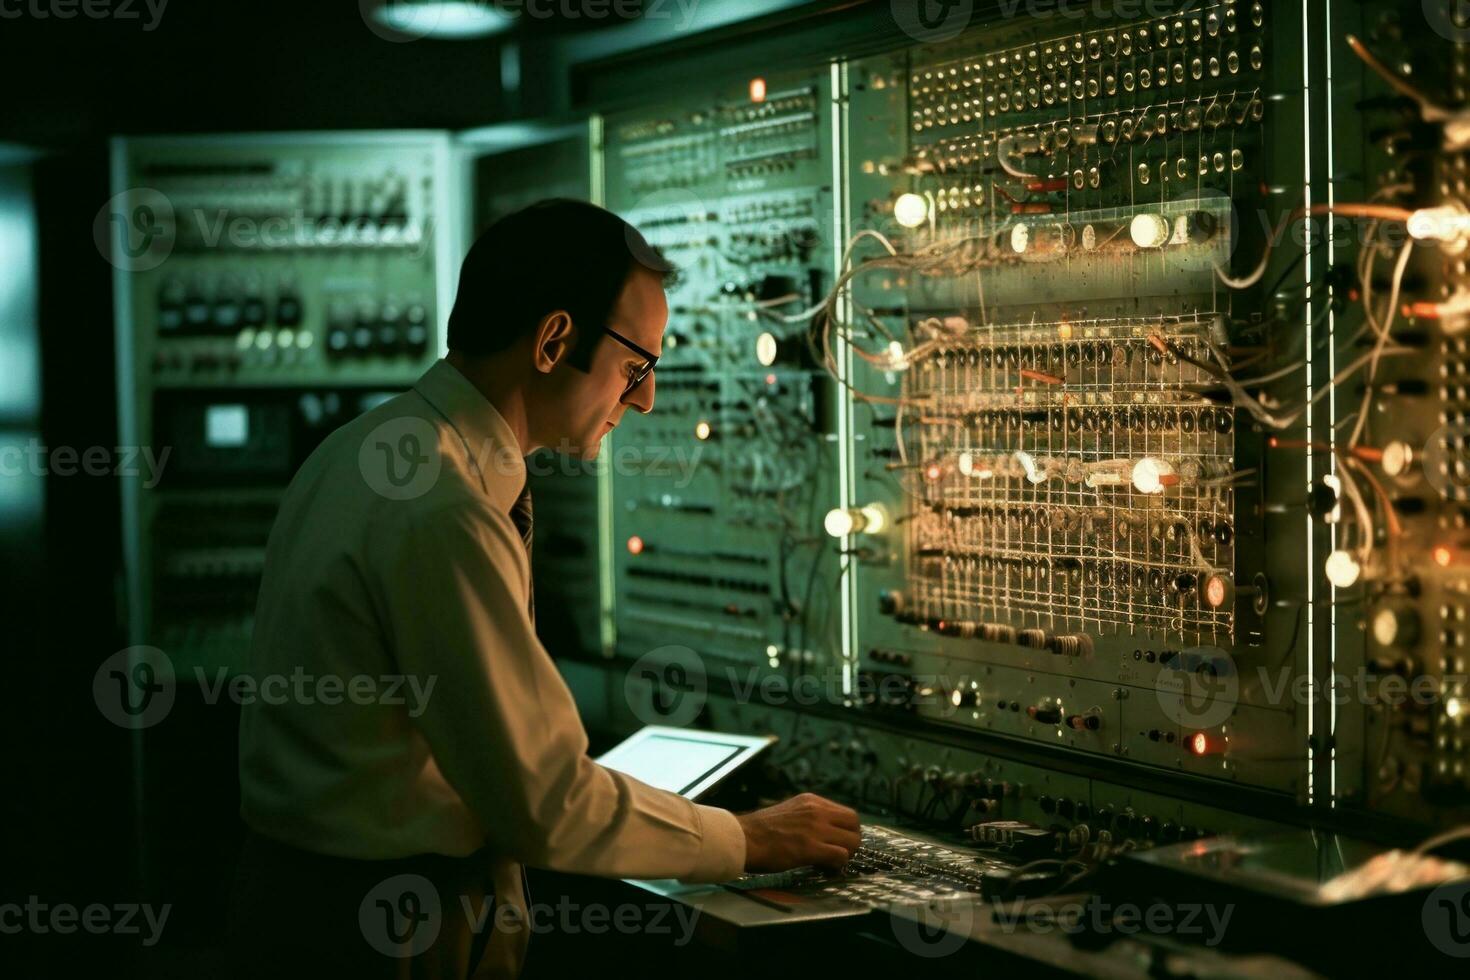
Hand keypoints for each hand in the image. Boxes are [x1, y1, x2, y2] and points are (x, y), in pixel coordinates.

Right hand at [735, 793, 861, 872]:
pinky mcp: (811, 847)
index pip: (846, 813)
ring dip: (846, 854)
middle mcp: (817, 810)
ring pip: (852, 841)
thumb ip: (808, 817)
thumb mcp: (790, 812)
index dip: (846, 830)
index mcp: (811, 801)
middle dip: (851, 841)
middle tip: (839, 853)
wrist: (743, 838)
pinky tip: (825, 868)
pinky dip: (837, 865)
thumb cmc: (760, 830)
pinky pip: (841, 856)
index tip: (837, 842)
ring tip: (830, 863)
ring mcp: (816, 828)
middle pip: (854, 824)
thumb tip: (823, 832)